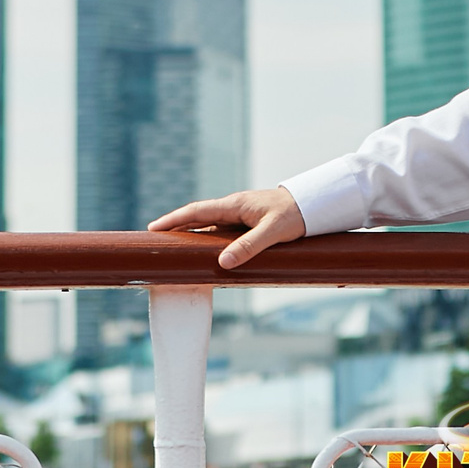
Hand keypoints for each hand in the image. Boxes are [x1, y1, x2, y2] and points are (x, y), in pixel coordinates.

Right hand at [150, 186, 305, 270]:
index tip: (154, 228)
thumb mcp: (273, 232)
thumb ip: (249, 246)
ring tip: (173, 246)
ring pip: (209, 225)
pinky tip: (204, 250)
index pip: (197, 211)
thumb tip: (224, 262)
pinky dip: (208, 238)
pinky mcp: (247, 223)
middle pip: (198, 217)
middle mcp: (234, 208)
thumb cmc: (295, 215)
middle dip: (176, 226)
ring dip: (191, 233)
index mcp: (235, 205)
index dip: (175, 219)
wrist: (314, 206)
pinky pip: (221, 231)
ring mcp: (240, 215)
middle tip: (155, 239)